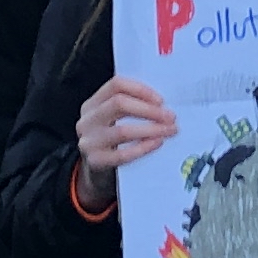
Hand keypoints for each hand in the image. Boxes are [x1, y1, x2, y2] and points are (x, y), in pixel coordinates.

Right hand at [72, 74, 181, 206]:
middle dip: (149, 110)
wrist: (98, 172)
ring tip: (169, 130)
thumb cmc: (113, 141)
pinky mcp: (96, 162)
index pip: (116, 85)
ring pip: (122, 130)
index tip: (161, 100)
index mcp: (92, 104)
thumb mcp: (114, 120)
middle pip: (118, 104)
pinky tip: (157, 143)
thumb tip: (163, 104)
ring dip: (151, 129)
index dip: (140, 89)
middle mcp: (87, 120)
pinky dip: (143, 147)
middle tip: (170, 117)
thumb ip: (132, 107)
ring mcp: (89, 142)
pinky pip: (123, 154)